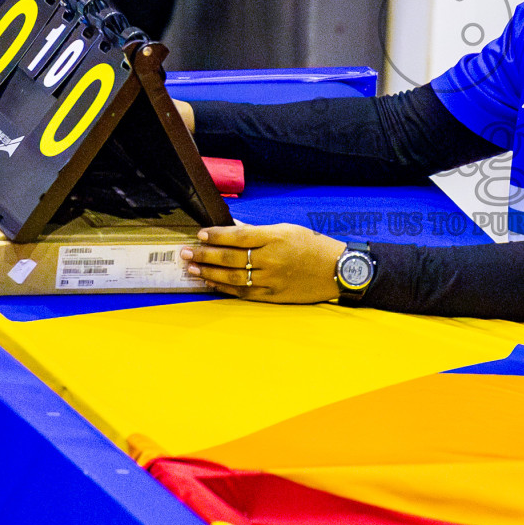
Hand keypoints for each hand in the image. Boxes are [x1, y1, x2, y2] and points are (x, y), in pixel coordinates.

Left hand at [181, 223, 345, 302]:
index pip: (239, 236)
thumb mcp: (288, 229)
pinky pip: (244, 292)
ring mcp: (272, 279)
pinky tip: (210, 282)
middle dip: (205, 254)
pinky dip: (224, 288)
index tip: (200, 234)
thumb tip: (233, 229)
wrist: (337, 270)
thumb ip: (259, 231)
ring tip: (192, 267)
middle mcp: (272, 259)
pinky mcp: (273, 295)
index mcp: (276, 238)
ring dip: (209, 272)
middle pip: (231, 257)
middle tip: (185, 251)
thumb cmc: (313, 246)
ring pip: (234, 277)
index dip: (217, 236)